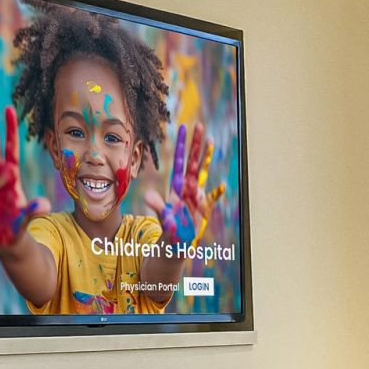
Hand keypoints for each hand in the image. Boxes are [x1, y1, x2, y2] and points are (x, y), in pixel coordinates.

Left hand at [143, 123, 223, 244]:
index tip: (183, 127)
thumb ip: (158, 207)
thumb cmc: (168, 231)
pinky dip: (217, 192)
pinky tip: (221, 185)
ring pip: (202, 172)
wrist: (176, 244)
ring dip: (206, 157)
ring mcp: (196, 196)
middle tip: (199, 125)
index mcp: (176, 187)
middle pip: (192, 160)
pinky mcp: (204, 208)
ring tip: (210, 141)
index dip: (182, 145)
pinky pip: (212, 197)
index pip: (180, 161)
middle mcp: (187, 187)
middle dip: (195, 143)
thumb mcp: (163, 218)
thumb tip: (148, 196)